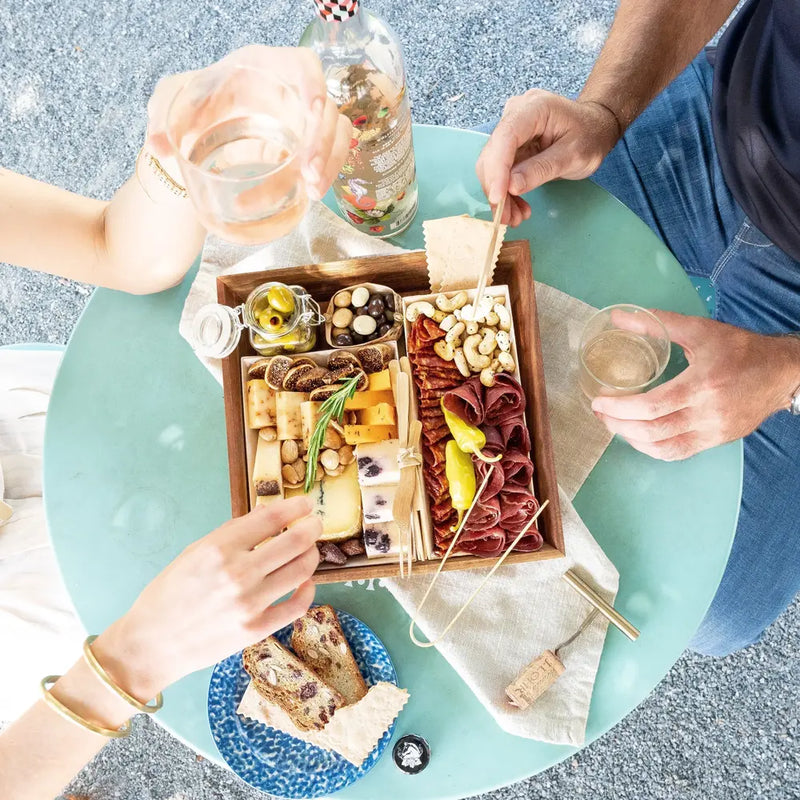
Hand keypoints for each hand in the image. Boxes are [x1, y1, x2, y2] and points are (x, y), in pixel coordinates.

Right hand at [93, 497, 320, 699]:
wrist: (151, 644)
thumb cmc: (168, 594)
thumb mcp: (194, 552)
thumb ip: (232, 534)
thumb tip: (267, 516)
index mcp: (219, 548)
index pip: (271, 518)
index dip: (295, 507)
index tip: (305, 503)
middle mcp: (238, 573)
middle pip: (295, 541)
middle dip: (312, 528)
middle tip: (314, 524)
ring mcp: (250, 603)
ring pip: (302, 570)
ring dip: (312, 555)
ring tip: (308, 551)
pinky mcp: (257, 629)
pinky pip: (298, 605)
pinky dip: (308, 589)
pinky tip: (304, 581)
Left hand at [145, 45, 351, 201]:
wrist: (200, 125)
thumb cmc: (190, 104)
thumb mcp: (169, 104)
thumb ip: (160, 121)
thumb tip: (158, 148)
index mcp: (263, 67)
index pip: (302, 65)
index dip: (314, 85)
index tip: (313, 111)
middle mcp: (290, 91)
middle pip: (325, 110)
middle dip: (321, 142)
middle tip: (308, 174)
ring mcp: (303, 120)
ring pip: (336, 135)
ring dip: (329, 162)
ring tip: (312, 191)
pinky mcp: (306, 146)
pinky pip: (330, 156)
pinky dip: (326, 174)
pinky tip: (310, 194)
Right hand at [476, 91, 619, 224]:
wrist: (595, 127)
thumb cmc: (590, 135)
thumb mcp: (573, 155)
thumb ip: (542, 169)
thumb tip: (511, 187)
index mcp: (534, 108)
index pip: (505, 137)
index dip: (497, 170)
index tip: (497, 198)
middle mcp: (515, 115)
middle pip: (493, 155)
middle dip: (497, 189)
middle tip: (508, 218)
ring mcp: (511, 131)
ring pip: (492, 167)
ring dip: (500, 196)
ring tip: (516, 217)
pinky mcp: (510, 147)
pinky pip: (500, 173)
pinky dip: (506, 193)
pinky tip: (518, 207)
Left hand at [592, 312, 799, 459]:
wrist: (782, 372)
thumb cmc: (740, 349)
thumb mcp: (699, 330)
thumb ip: (657, 323)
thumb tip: (618, 316)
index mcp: (702, 384)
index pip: (653, 405)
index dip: (620, 408)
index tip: (598, 402)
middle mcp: (708, 413)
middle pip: (654, 431)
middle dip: (619, 426)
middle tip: (601, 414)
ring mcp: (714, 432)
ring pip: (664, 448)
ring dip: (633, 440)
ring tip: (615, 425)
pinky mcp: (717, 441)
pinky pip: (678, 453)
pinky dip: (653, 449)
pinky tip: (639, 437)